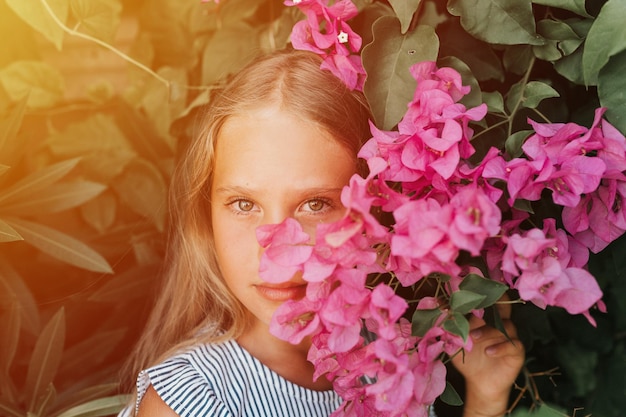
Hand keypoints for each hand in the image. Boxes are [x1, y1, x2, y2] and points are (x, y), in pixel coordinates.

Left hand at [452, 298, 524, 416]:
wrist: (479, 383)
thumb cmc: (467, 359)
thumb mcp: (453, 343)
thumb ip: (447, 327)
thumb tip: (436, 308)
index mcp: (484, 318)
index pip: (482, 301)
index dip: (472, 296)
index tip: (458, 293)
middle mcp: (498, 324)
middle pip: (502, 306)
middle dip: (493, 302)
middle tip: (478, 304)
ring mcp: (509, 336)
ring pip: (506, 326)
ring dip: (488, 330)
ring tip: (473, 338)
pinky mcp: (516, 351)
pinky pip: (513, 345)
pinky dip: (501, 347)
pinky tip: (488, 352)